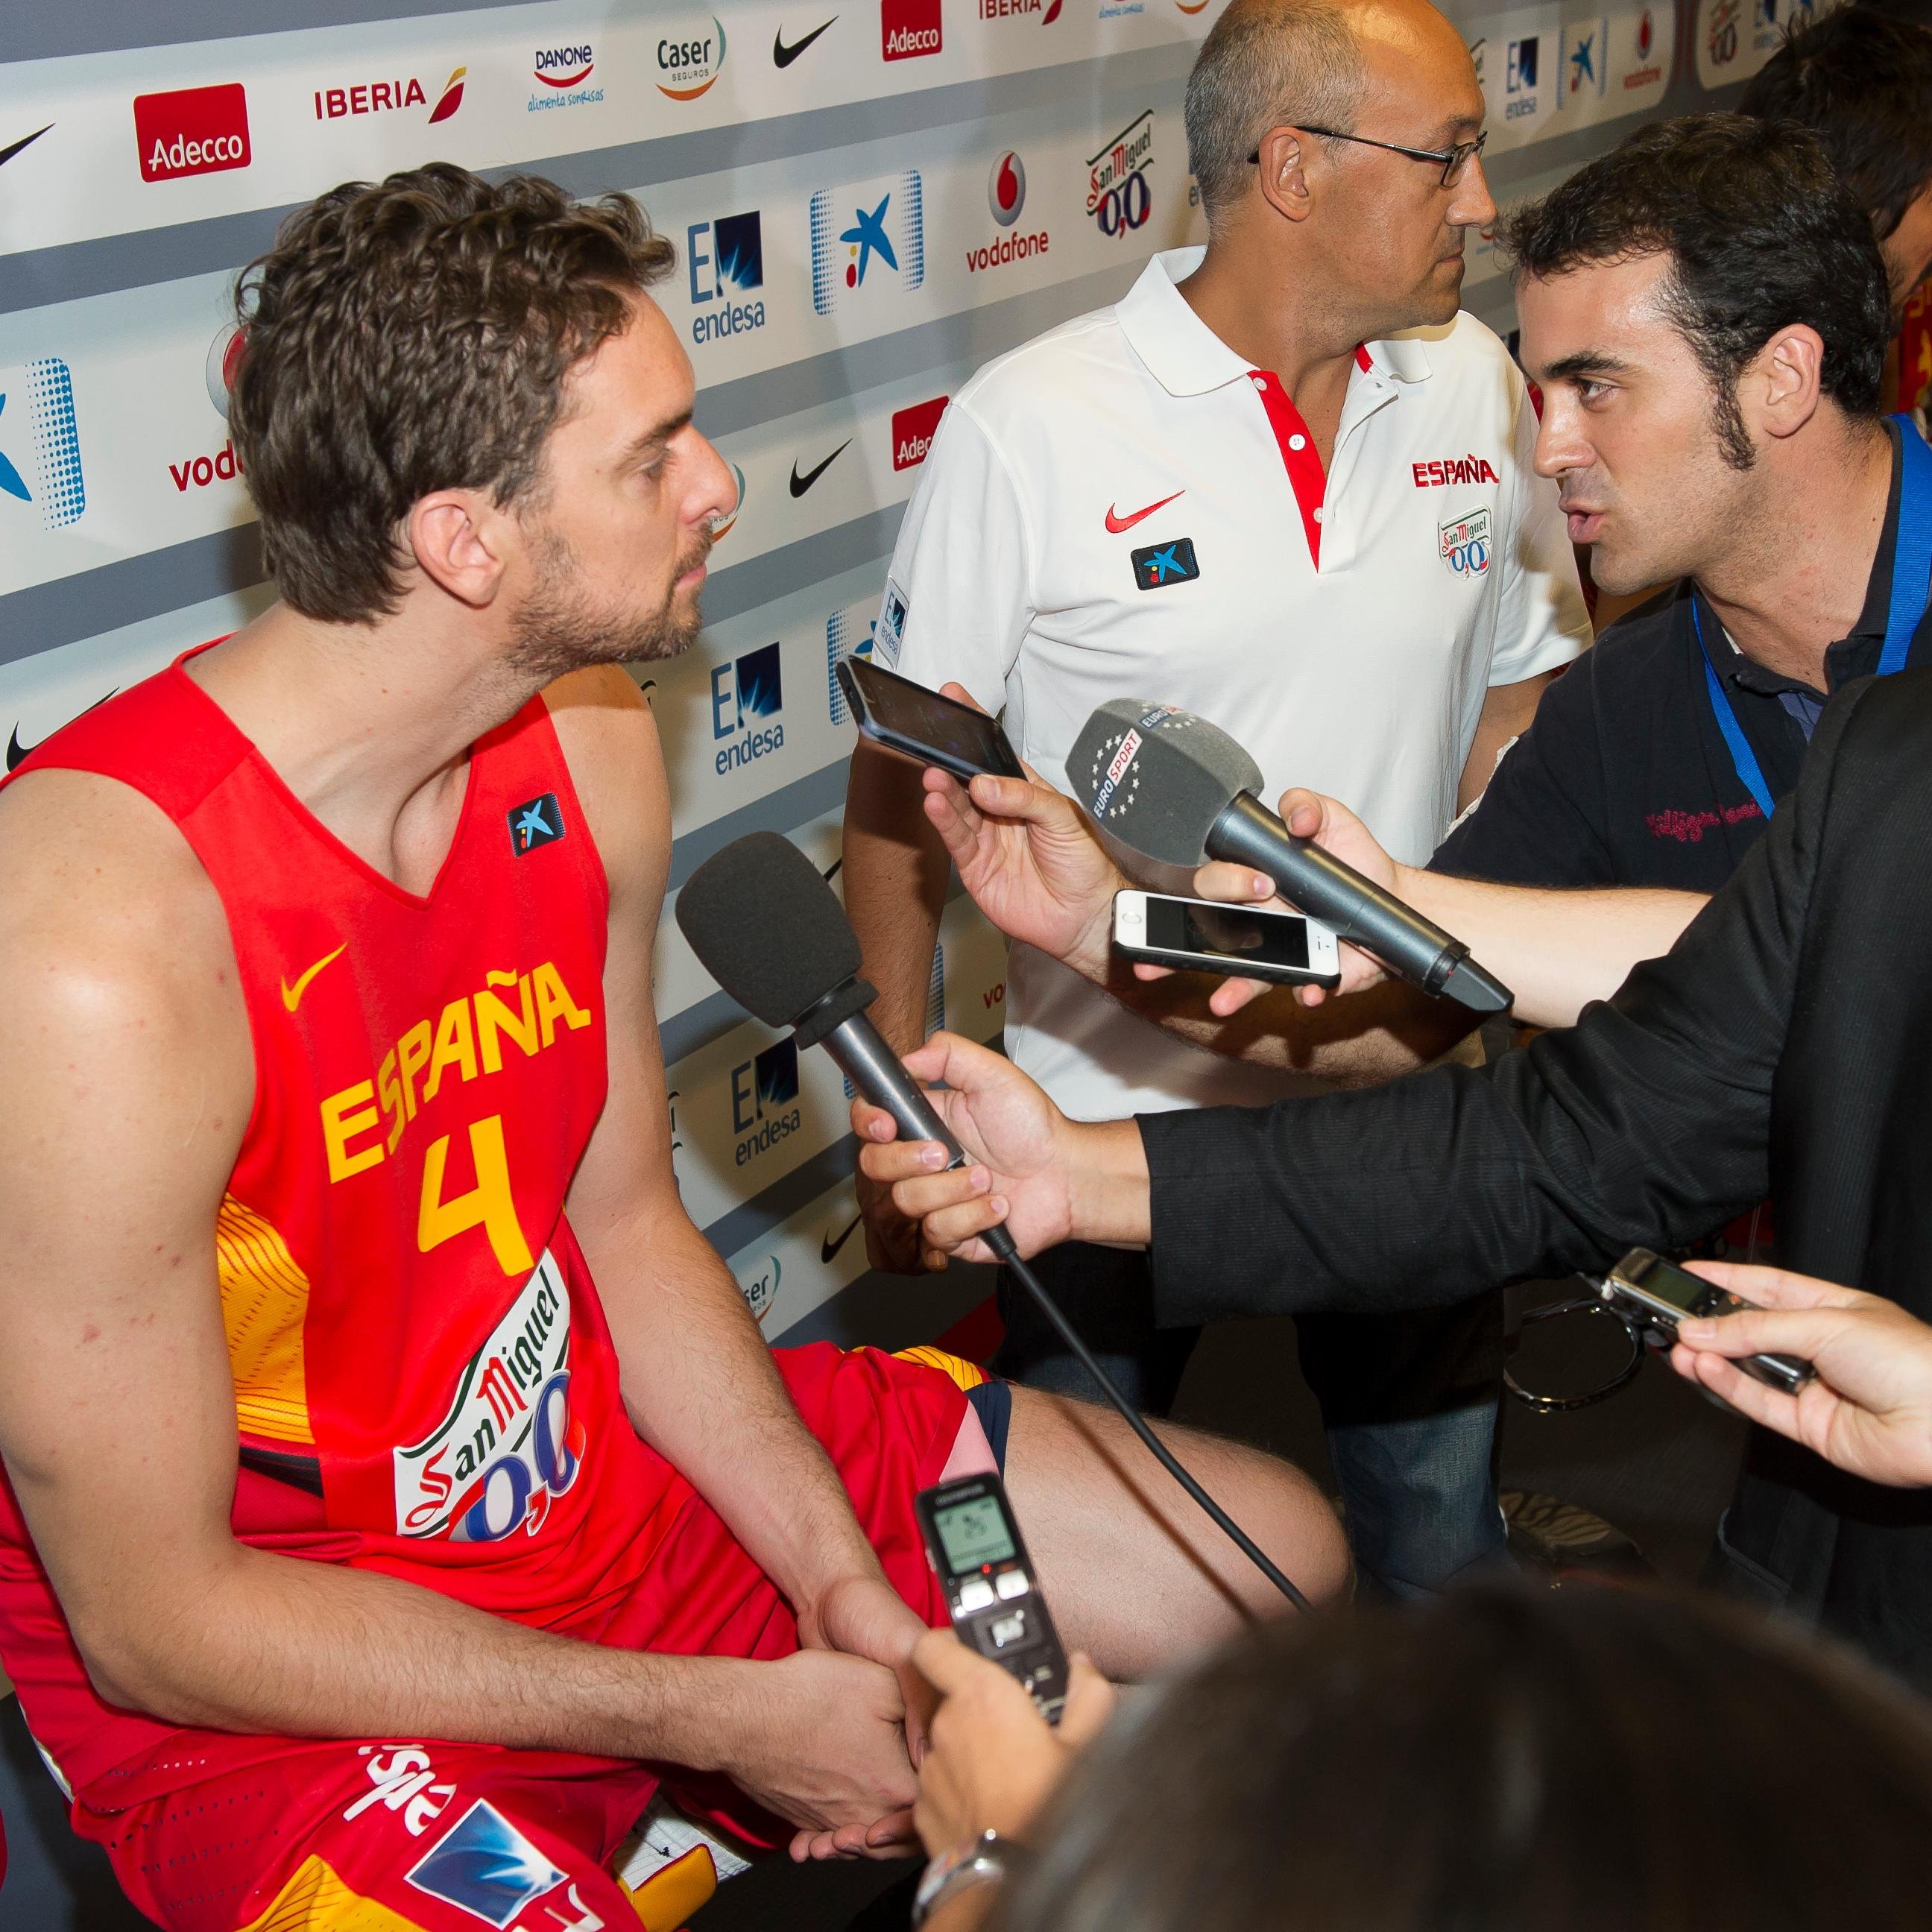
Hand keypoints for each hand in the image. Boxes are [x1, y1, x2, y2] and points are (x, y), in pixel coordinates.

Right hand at [793, 1572, 937, 1857]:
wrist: (743, 1714)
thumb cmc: (807, 1696)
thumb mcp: (879, 1681)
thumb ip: (919, 1705)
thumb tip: (942, 1715)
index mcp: (894, 1786)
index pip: (937, 1800)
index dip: (945, 1781)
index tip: (945, 1766)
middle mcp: (863, 1813)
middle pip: (902, 1826)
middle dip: (911, 1811)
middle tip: (917, 1789)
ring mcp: (829, 1818)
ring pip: (864, 1830)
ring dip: (873, 1820)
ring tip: (881, 1792)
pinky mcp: (801, 1815)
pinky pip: (827, 1828)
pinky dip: (834, 1825)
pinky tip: (836, 1808)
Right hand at [851, 1032, 1078, 1264]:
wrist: (1067, 1177)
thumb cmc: (1035, 1128)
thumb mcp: (994, 1075)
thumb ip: (949, 1054)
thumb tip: (909, 1058)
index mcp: (925, 1122)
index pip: (871, 1122)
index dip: (868, 1123)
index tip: (887, 1125)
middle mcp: (923, 1162)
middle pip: (875, 1166)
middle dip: (909, 1160)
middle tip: (947, 1153)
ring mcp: (935, 1199)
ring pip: (907, 1201)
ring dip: (953, 1188)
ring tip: (988, 1178)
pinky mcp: (951, 1233)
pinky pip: (938, 1231)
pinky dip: (973, 1215)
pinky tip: (998, 1205)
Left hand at [910, 1629, 1115, 1853]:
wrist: (1009, 1881)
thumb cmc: (1047, 1809)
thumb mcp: (1085, 1744)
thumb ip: (1087, 1693)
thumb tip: (1082, 1668)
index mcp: (982, 1696)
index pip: (937, 1645)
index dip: (948, 1643)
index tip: (966, 1649)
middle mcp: (947, 1724)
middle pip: (952, 1698)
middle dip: (980, 1708)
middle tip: (1016, 1728)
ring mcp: (930, 1767)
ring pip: (947, 1742)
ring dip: (970, 1749)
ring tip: (1008, 1773)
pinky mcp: (922, 1806)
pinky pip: (940, 1782)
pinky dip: (960, 1787)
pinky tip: (991, 1801)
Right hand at [920, 685, 1122, 978]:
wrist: (1084, 915)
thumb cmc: (1083, 862)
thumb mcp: (1061, 817)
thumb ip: (1023, 797)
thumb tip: (984, 784)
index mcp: (1023, 790)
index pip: (993, 753)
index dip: (973, 728)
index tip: (954, 699)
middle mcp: (999, 811)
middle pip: (966, 779)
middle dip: (948, 759)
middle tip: (931, 741)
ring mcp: (985, 838)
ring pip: (957, 807)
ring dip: (943, 790)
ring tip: (932, 775)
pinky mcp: (974, 867)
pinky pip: (955, 838)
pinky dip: (943, 820)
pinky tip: (935, 803)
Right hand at [1131, 788, 1399, 1014]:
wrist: (1394, 895)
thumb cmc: (1353, 861)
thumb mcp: (1331, 818)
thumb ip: (1306, 805)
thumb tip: (1295, 818)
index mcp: (1253, 879)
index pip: (1217, 881)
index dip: (1226, 881)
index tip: (1258, 881)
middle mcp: (1259, 917)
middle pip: (1212, 929)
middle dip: (1197, 936)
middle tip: (1233, 922)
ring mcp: (1282, 948)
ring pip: (1244, 971)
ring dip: (1232, 988)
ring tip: (1222, 1001)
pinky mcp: (1310, 972)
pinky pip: (1300, 988)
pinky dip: (1306, 992)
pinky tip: (1311, 991)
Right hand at [1669, 1263, 1931, 1486]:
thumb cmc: (1911, 1361)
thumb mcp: (1823, 1324)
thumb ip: (1755, 1328)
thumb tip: (1702, 1329)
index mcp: (1831, 1309)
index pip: (1764, 1288)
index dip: (1724, 1280)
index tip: (1685, 1274)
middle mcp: (1819, 1347)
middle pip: (1749, 1331)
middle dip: (1708, 1323)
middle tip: (1668, 1315)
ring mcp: (1812, 1387)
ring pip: (1746, 1370)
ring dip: (1711, 1357)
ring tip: (1679, 1346)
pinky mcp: (1807, 1425)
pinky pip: (1757, 1403)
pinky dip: (1726, 1386)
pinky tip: (1704, 1369)